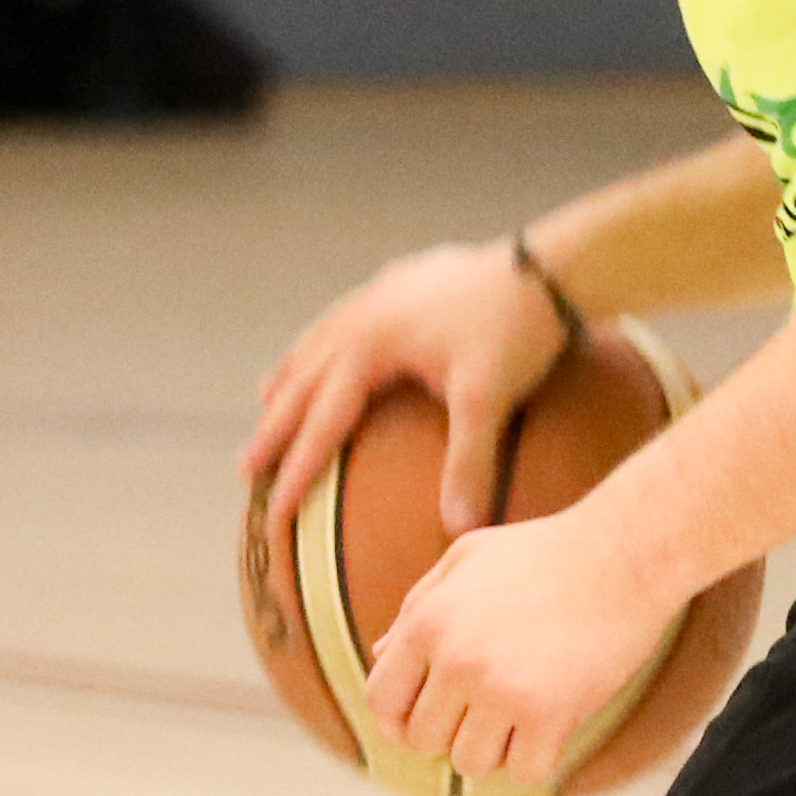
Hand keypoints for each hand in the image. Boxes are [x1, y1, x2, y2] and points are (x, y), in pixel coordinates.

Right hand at [245, 238, 572, 537]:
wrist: (550, 265)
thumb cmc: (516, 332)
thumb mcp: (487, 400)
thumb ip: (469, 465)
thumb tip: (459, 529)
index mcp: (369, 347)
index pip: (321, 423)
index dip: (294, 472)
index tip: (273, 516)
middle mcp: (361, 317)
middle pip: (303, 382)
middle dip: (274, 429)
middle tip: (245, 469)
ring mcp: (378, 293)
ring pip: (317, 342)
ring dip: (290, 376)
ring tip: (266, 401)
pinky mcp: (400, 279)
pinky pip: (345, 316)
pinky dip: (324, 340)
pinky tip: (329, 344)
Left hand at [366, 504, 681, 790]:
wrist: (625, 553)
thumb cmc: (545, 552)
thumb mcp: (465, 559)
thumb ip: (417, 606)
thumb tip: (378, 656)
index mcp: (428, 622)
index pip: (381, 702)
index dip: (397, 720)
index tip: (423, 721)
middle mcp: (457, 662)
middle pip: (424, 741)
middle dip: (449, 732)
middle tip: (484, 711)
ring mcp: (503, 691)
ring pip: (470, 764)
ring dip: (492, 750)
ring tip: (516, 718)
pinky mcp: (551, 715)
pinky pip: (523, 772)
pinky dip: (534, 759)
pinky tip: (548, 728)